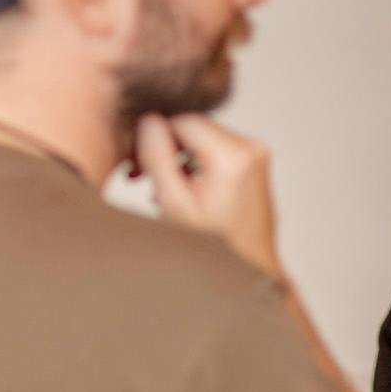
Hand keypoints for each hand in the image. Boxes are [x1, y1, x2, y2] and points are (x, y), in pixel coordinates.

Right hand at [136, 112, 280, 278]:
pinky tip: (180, 189)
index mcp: (233, 155)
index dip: (152, 136)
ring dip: (177, 157)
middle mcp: (250, 147)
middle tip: (138, 175)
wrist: (248, 271)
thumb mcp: (173, 203)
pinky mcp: (254, 163)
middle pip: (192, 127)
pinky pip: (215, 149)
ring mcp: (256, 154)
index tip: (134, 164)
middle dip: (164, 148)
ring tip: (158, 188)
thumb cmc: (211, 248)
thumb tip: (148, 120)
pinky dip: (195, 163)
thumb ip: (157, 157)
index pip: (181, 120)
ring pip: (202, 138)